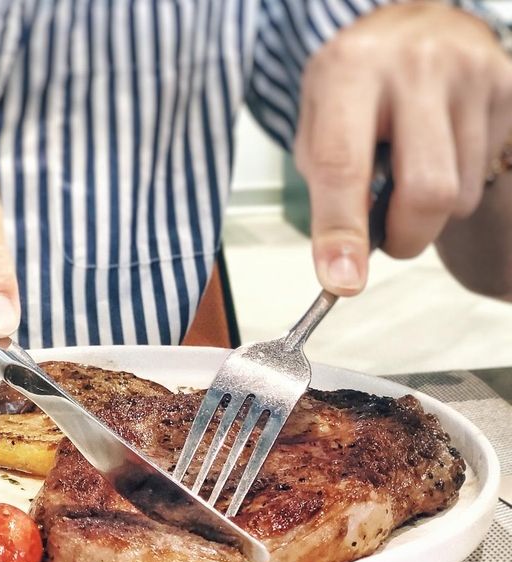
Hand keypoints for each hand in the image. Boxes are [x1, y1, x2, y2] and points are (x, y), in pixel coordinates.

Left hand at [294, 1, 511, 295]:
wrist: (418, 30)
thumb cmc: (359, 87)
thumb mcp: (319, 122)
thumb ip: (326, 186)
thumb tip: (345, 260)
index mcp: (351, 71)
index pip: (344, 166)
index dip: (342, 232)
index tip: (343, 281)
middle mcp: (415, 66)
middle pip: (426, 192)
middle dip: (405, 238)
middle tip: (391, 236)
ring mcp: (470, 74)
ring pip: (458, 197)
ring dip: (429, 212)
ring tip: (413, 169)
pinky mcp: (507, 90)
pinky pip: (482, 178)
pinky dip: (457, 186)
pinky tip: (441, 151)